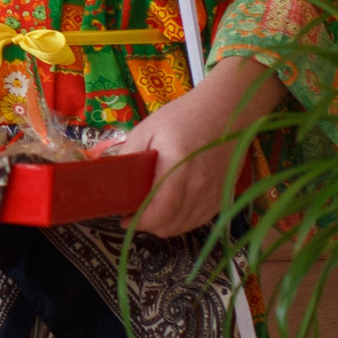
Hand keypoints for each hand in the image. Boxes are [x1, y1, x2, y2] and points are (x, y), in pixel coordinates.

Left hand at [114, 58, 283, 236]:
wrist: (226, 111)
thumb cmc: (183, 117)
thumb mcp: (147, 130)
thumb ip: (129, 156)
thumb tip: (111, 180)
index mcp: (179, 168)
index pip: (161, 211)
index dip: (140, 222)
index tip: (124, 219)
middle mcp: (201, 186)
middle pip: (171, 225)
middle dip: (148, 225)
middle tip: (134, 213)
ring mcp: (215, 194)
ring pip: (185, 226)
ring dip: (165, 224)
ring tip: (150, 211)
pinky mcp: (223, 197)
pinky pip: (199, 220)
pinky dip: (182, 220)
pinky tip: (171, 208)